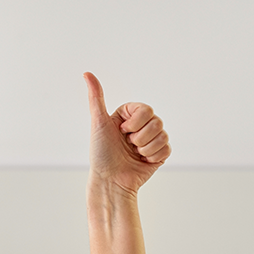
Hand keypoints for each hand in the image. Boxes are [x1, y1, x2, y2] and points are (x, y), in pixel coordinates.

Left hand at [85, 72, 169, 195]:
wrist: (110, 181)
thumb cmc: (101, 153)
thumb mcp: (98, 122)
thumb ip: (96, 97)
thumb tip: (87, 73)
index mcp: (129, 115)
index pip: (145, 109)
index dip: (135, 122)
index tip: (121, 131)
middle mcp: (141, 125)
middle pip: (157, 121)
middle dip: (140, 137)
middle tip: (128, 144)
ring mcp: (152, 139)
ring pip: (163, 134)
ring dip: (145, 148)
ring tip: (134, 153)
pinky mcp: (160, 154)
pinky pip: (167, 148)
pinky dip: (153, 156)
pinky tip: (142, 161)